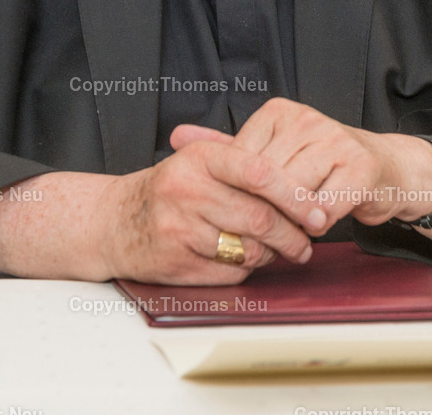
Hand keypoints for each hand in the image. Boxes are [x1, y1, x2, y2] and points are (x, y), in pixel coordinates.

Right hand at [90, 135, 328, 284]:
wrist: (115, 220)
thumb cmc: (171, 188)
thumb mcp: (202, 161)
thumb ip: (247, 166)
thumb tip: (304, 188)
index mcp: (200, 158)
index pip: (259, 172)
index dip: (294, 193)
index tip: (316, 209)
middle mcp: (187, 190)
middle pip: (260, 217)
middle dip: (293, 233)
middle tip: (308, 239)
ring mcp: (179, 227)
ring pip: (249, 248)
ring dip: (272, 253)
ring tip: (279, 248)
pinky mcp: (176, 262)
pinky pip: (230, 272)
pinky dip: (247, 269)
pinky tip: (246, 259)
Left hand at [172, 98, 431, 227]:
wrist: (386, 169)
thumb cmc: (321, 165)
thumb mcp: (272, 150)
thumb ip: (225, 147)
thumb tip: (177, 138)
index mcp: (279, 111)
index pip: (243, 160)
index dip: (240, 194)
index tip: (240, 212)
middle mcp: (306, 118)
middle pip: (267, 180)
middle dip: (265, 211)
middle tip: (263, 230)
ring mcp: (335, 139)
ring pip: (294, 194)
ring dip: (291, 220)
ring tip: (291, 230)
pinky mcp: (360, 165)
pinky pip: (325, 206)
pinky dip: (318, 223)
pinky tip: (316, 226)